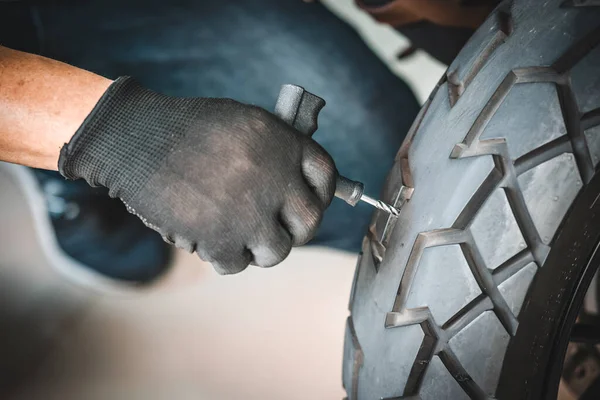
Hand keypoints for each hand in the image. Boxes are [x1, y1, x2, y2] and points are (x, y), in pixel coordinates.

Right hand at [59, 77, 336, 273]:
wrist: (135, 139)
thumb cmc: (188, 129)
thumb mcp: (244, 122)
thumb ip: (277, 151)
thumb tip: (300, 184)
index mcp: (284, 144)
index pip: (325, 177)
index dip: (320, 194)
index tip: (308, 203)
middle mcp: (275, 178)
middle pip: (310, 221)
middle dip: (295, 230)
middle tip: (276, 230)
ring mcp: (249, 211)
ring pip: (278, 251)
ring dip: (260, 248)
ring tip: (240, 236)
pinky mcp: (220, 238)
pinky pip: (238, 264)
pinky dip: (225, 256)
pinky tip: (210, 239)